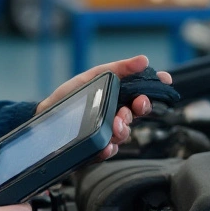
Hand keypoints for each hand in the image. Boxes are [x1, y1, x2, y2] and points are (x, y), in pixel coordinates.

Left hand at [36, 55, 172, 160]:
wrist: (45, 113)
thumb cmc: (70, 95)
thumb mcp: (95, 76)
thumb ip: (120, 68)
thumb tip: (144, 60)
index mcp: (119, 96)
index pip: (144, 93)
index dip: (156, 88)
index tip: (164, 80)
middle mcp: (117, 115)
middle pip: (139, 114)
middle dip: (141, 108)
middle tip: (136, 105)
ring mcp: (108, 132)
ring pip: (126, 134)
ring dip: (124, 128)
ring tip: (115, 122)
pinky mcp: (96, 148)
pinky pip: (108, 151)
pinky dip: (109, 148)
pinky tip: (106, 144)